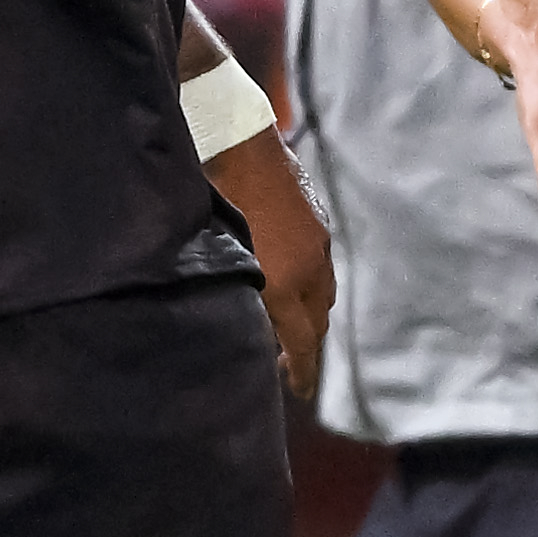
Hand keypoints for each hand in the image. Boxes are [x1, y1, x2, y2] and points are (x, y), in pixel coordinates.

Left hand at [204, 124, 333, 400]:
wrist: (240, 143)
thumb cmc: (214, 198)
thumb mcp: (221, 256)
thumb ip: (238, 294)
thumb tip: (244, 324)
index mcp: (284, 283)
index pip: (303, 342)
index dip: (302, 371)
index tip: (299, 393)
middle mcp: (310, 269)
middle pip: (318, 322)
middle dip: (307, 347)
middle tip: (289, 364)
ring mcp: (318, 244)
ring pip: (323, 294)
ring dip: (310, 315)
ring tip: (290, 324)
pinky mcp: (318, 223)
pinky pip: (321, 267)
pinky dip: (309, 285)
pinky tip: (291, 279)